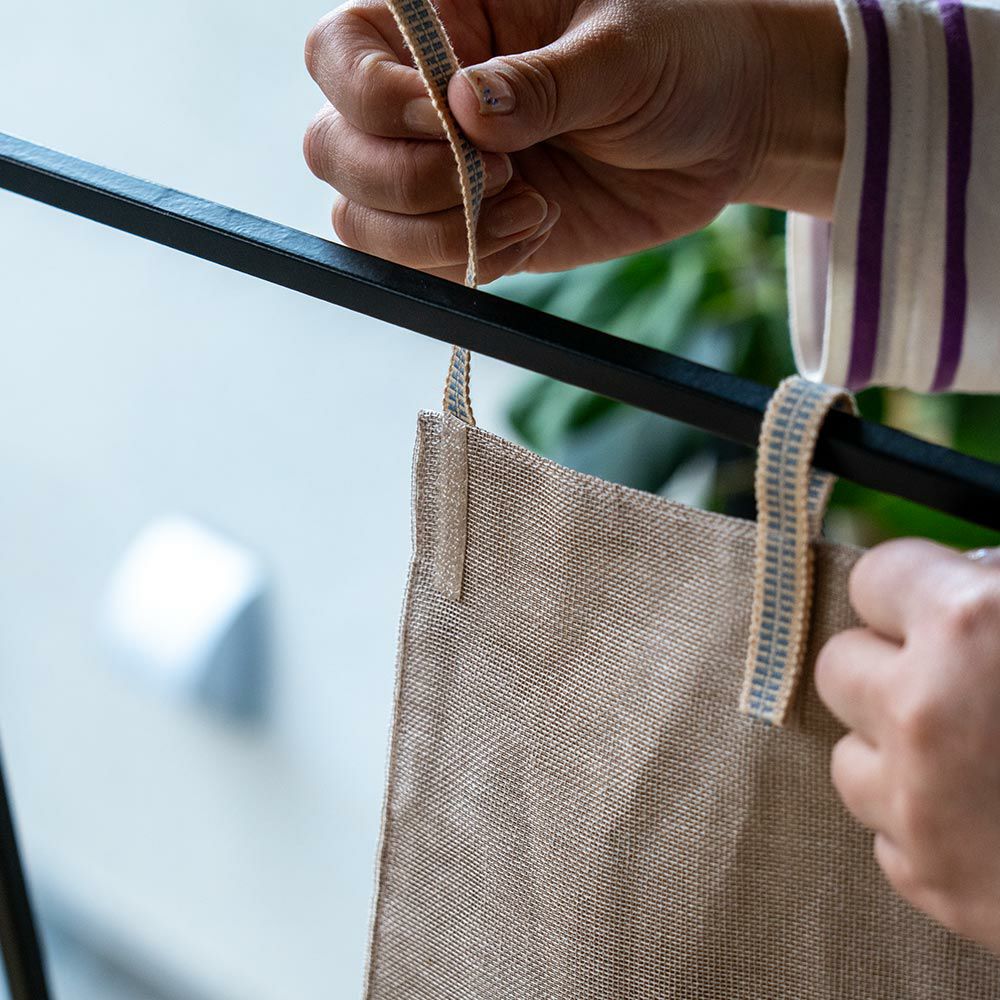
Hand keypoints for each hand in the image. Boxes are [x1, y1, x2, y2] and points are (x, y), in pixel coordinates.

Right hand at [303, 0, 845, 281]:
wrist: (723, 131)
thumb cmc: (680, 54)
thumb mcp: (622, 51)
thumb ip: (542, 82)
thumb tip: (462, 108)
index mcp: (448, 17)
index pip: (340, 52)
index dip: (371, 95)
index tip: (445, 120)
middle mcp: (424, 95)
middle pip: (332, 145)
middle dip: (404, 179)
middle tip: (499, 175)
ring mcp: (442, 170)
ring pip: (362, 218)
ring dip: (434, 233)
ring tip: (527, 209)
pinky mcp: (471, 229)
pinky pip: (422, 264)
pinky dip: (467, 263)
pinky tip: (531, 232)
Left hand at [817, 540, 999, 952]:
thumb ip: (997, 591)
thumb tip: (964, 577)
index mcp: (970, 625)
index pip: (874, 578)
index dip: (910, 594)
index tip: (935, 611)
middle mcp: (923, 710)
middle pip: (839, 665)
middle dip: (888, 671)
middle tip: (954, 686)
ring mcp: (917, 802)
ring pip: (849, 755)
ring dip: (896, 755)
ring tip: (974, 760)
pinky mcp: (926, 878)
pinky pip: (888, 831)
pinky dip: (926, 825)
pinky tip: (989, 821)